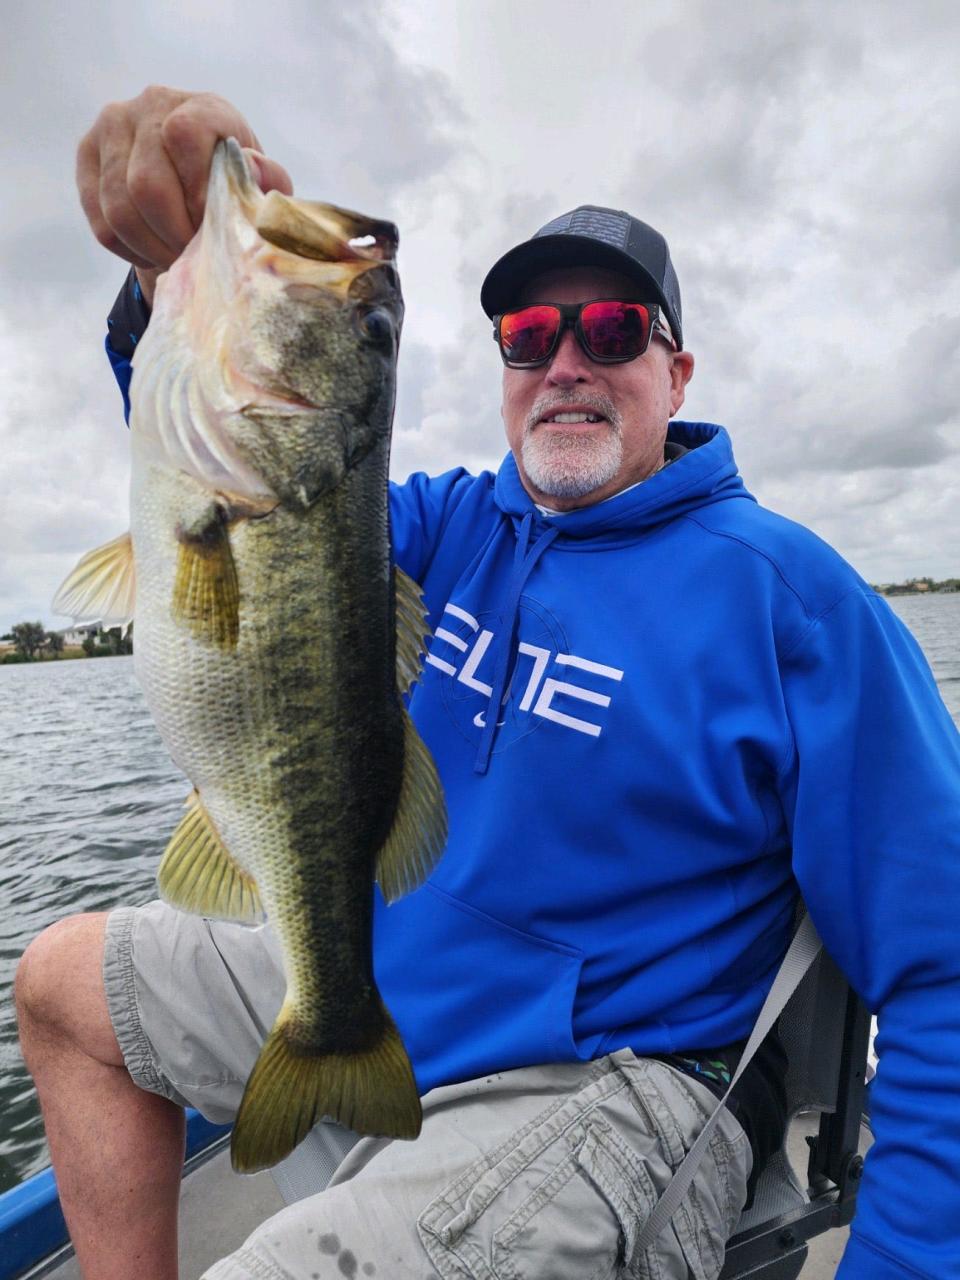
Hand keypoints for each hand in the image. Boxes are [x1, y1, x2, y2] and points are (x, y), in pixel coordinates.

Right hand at [77, 85, 292, 303]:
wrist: (195, 183)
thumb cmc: (234, 186)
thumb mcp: (260, 185)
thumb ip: (267, 178)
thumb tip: (252, 166)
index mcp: (201, 106)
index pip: (183, 135)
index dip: (197, 192)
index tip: (212, 225)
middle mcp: (151, 104)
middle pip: (147, 185)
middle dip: (174, 234)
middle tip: (194, 255)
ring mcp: (112, 127)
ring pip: (120, 210)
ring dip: (153, 248)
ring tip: (177, 258)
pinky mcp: (87, 155)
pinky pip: (101, 223)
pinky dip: (131, 250)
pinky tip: (154, 251)